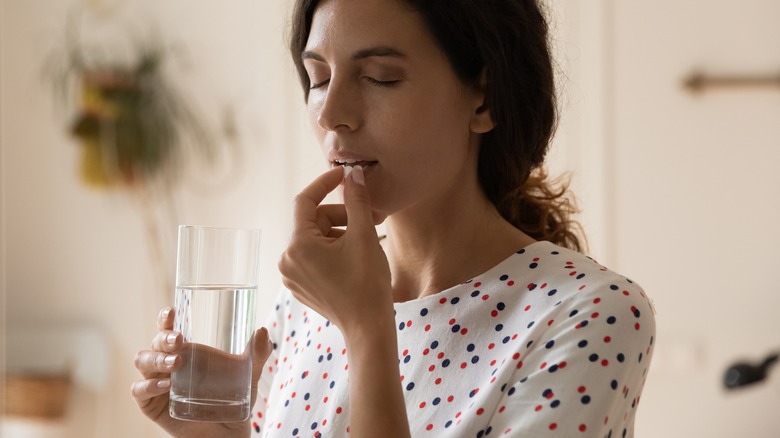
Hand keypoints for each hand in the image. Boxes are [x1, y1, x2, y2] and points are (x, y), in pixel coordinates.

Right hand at [131, 307, 272, 437]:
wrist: (228, 432)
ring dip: (155, 359)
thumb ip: (257, 354)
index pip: (169, 329)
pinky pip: (139, 391)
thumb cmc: (234, 399)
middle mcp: (168, 363)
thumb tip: (263, 331)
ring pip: (143, 361)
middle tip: (180, 340)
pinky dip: (148, 386)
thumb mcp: (248, 375)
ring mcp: (157, 383)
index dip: (165, 318)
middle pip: (155, 342)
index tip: (172, 311)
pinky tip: (165, 385)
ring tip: (175, 363)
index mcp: (186, 350)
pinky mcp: (152, 405)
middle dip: (163, 338)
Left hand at [278, 165, 391, 334]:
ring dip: (341, 232)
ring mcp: (292, 275)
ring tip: (369, 240)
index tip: (345, 175)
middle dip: (344, 215)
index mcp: (297, 245)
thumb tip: (353, 174)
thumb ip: (357, 200)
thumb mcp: (364, 235)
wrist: (368, 328)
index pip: (305, 201)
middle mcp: (287, 259)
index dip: (325, 183)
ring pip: (316, 238)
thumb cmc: (367, 283)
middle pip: (314, 221)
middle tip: (375, 216)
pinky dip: (334, 249)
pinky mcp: (301, 286)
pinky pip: (314, 256)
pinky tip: (356, 256)